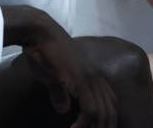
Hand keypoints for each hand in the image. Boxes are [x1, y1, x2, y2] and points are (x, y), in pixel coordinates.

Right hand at [3, 6, 117, 126]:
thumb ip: (60, 93)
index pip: (110, 103)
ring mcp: (90, 79)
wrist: (41, 33)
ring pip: (103, 113)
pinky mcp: (81, 81)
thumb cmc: (44, 52)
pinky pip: (91, 110)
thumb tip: (63, 110)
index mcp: (93, 76)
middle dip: (104, 127)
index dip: (106, 120)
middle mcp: (96, 78)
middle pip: (111, 111)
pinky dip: (84, 124)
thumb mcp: (52, 77)